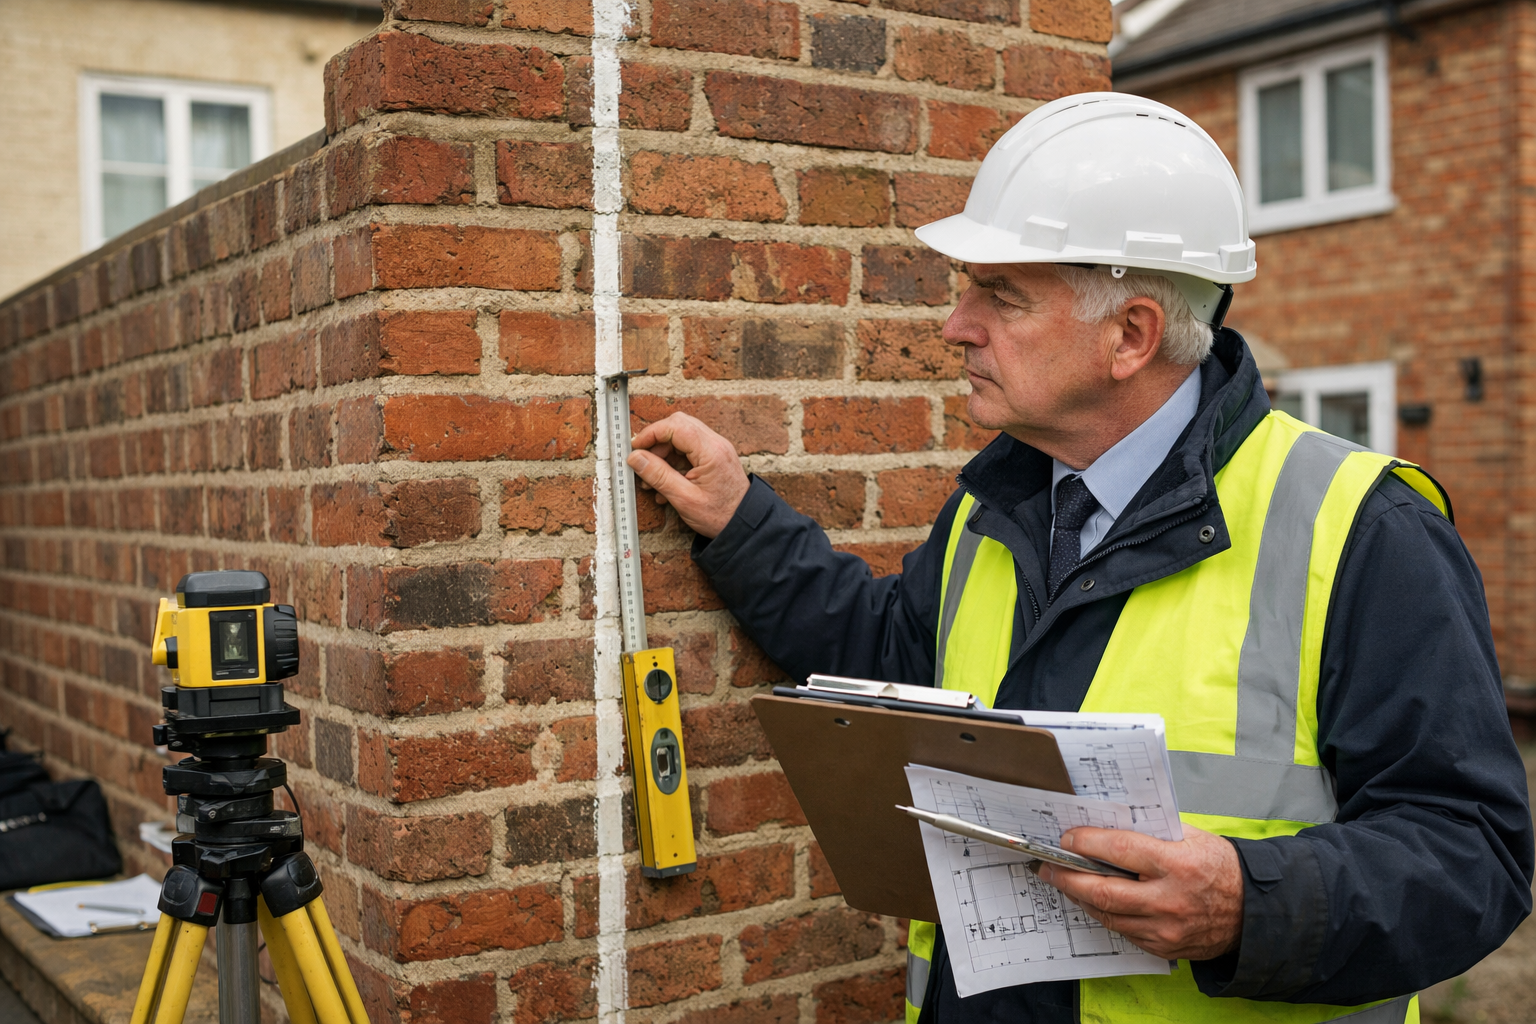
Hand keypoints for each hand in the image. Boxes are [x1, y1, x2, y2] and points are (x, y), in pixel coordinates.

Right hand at [627, 413, 750, 538]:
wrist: (744, 525)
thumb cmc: (721, 516)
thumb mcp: (684, 499)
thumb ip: (658, 476)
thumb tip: (635, 458)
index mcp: (711, 451)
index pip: (675, 426)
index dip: (651, 433)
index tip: (634, 448)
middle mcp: (716, 444)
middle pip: (678, 426)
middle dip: (656, 443)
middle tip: (642, 462)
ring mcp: (715, 450)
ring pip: (681, 438)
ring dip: (662, 455)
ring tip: (651, 481)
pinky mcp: (713, 458)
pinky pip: (687, 451)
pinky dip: (672, 463)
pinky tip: (664, 485)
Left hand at [1034, 824, 1243, 960]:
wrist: (1252, 911)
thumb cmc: (1220, 868)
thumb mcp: (1191, 837)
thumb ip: (1151, 831)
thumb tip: (1108, 821)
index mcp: (1176, 864)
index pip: (1118, 850)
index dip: (1086, 843)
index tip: (1067, 838)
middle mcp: (1168, 899)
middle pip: (1103, 890)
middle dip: (1068, 877)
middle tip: (1048, 866)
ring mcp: (1165, 928)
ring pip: (1107, 914)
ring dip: (1080, 897)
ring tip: (1064, 882)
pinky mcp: (1163, 946)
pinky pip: (1123, 931)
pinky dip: (1104, 914)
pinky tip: (1092, 901)